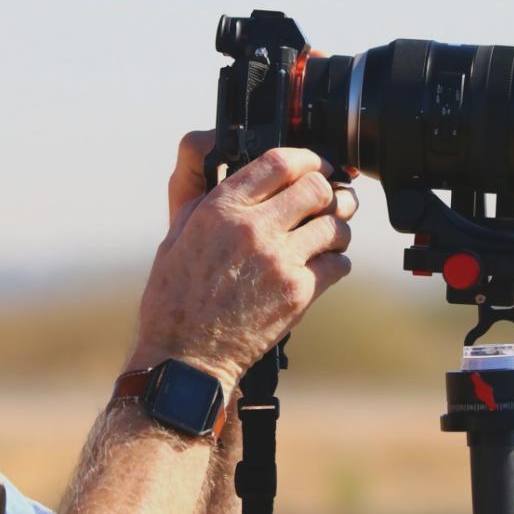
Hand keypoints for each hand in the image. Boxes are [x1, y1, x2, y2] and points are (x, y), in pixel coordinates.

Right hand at [128, 131, 357, 390]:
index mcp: (220, 208)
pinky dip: (336, 262)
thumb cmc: (175, 299)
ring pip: (335, 224)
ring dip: (337, 226)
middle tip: (329, 199)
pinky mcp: (298, 293)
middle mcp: (253, 228)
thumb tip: (231, 173)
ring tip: (329, 234)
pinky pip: (338, 263)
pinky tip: (323, 266)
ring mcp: (279, 260)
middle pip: (317, 187)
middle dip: (328, 190)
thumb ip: (205, 200)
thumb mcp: (176, 237)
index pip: (279, 162)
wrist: (186, 356)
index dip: (307, 157)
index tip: (315, 163)